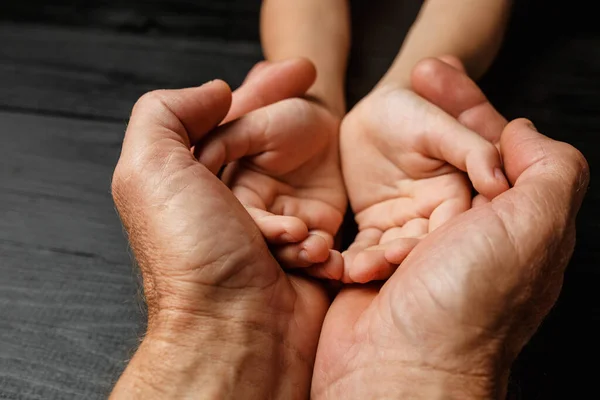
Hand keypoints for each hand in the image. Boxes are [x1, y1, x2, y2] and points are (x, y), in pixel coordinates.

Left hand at [110, 80, 328, 398]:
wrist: (234, 335)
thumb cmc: (192, 257)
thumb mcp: (150, 170)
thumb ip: (168, 112)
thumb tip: (214, 92)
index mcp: (192, 180)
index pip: (232, 118)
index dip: (264, 90)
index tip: (298, 71)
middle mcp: (228, 203)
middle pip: (276, 148)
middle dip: (302, 135)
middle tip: (322, 124)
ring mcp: (266, 233)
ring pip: (307, 191)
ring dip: (306, 207)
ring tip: (294, 236)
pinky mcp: (299, 261)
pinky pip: (325, 233)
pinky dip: (320, 242)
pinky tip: (310, 257)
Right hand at [311, 60, 588, 398]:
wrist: (397, 374)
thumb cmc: (465, 306)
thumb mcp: (534, 227)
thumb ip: (548, 170)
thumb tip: (520, 134)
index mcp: (513, 227)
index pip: (498, 150)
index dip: (474, 106)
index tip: (440, 75)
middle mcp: (470, 240)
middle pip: (450, 161)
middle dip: (433, 117)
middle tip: (410, 79)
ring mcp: (422, 255)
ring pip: (407, 188)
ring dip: (392, 158)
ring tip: (377, 118)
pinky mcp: (379, 269)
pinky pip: (370, 224)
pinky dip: (365, 204)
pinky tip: (358, 179)